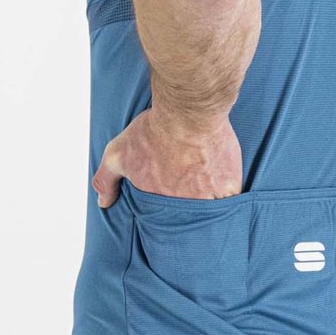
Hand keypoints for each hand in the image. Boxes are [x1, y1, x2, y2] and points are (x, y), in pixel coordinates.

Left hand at [92, 107, 242, 207]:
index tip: (169, 204)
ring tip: (207, 190)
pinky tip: (223, 185)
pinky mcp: (230, 187)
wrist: (188, 112)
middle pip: (189, 220)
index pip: (163, 222)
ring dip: (208, 206)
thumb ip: (105, 180)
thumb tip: (103, 203)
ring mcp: (210, 199)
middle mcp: (185, 207)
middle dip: (188, 211)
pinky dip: (228, 196)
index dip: (166, 215)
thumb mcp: (118, 153)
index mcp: (158, 203)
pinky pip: (231, 201)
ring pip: (211, 213)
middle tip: (190, 193)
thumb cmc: (154, 130)